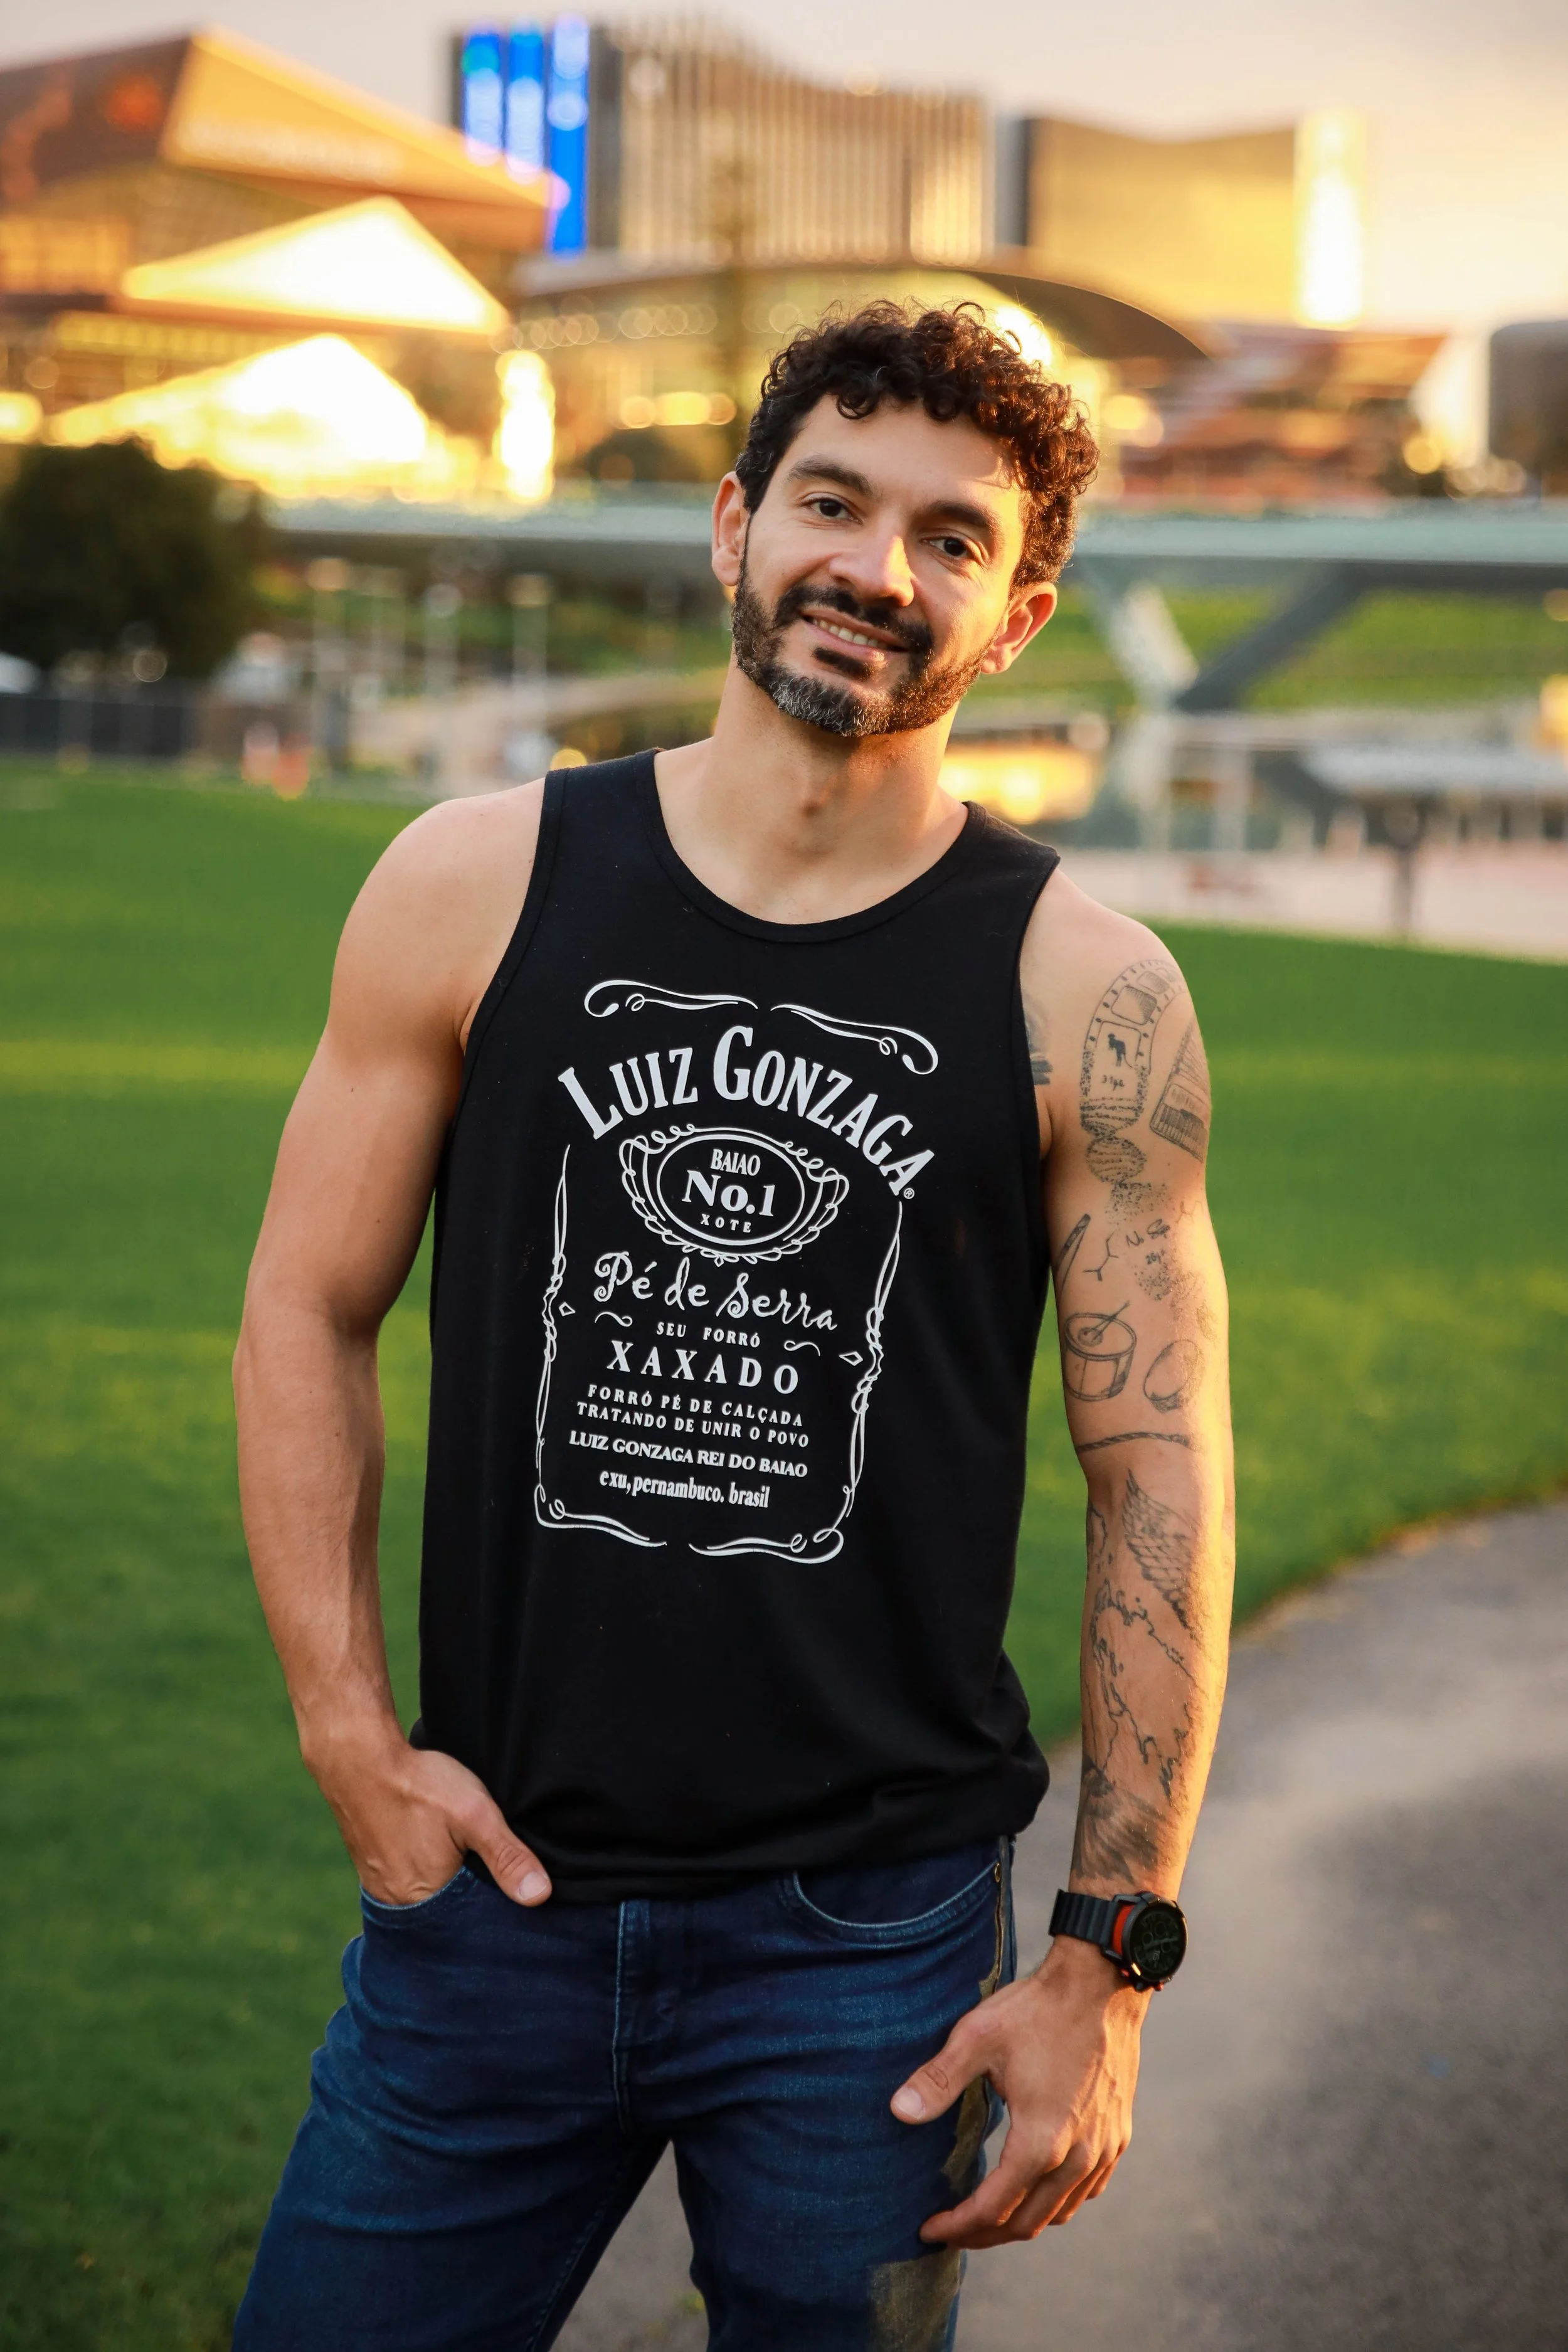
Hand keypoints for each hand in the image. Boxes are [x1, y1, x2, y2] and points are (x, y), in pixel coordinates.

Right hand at [310, 1723, 551, 1908]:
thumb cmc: (417, 1784)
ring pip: (426, 1900)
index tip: (510, 1892)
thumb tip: (540, 1896)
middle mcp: (398, 1903)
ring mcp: (380, 1886)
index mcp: (425, 1900)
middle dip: (469, 1901)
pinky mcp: (371, 1867)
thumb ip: (507, 1856)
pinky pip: (405, 1884)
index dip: (492, 1909)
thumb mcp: (474, 1815)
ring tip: (464, 1862)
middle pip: (446, 1915)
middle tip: (488, 1872)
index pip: (469, 1924)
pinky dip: (425, 1875)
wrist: (358, 1758)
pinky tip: (435, 1853)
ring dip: (446, 1888)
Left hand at [891, 1937, 1145, 2244]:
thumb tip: (897, 2111)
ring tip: (986, 2217)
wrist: (1102, 1985)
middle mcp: (1078, 2156)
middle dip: (984, 2234)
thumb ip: (938, 2080)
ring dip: (1021, 2223)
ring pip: (1060, 2212)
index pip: (994, 2208)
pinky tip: (1036, 2189)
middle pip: (1027, 2223)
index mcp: (1041, 2140)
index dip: (958, 2225)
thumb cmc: (1039, 2009)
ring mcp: (1103, 2149)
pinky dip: (1056, 2202)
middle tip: (951, 2230)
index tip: (929, 2228)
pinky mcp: (1118, 2136)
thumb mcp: (978, 2037)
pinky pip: (1087, 2191)